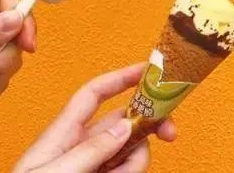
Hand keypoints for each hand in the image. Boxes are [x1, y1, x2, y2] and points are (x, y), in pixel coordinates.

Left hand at [14, 63, 176, 172]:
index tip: (149, 70)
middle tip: (170, 134)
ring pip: (131, 150)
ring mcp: (94, 167)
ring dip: (137, 162)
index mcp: (63, 134)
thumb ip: (89, 151)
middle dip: (149, 125)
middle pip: (124, 122)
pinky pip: (128, 170)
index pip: (95, 94)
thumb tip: (124, 127)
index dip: (121, 77)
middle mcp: (81, 147)